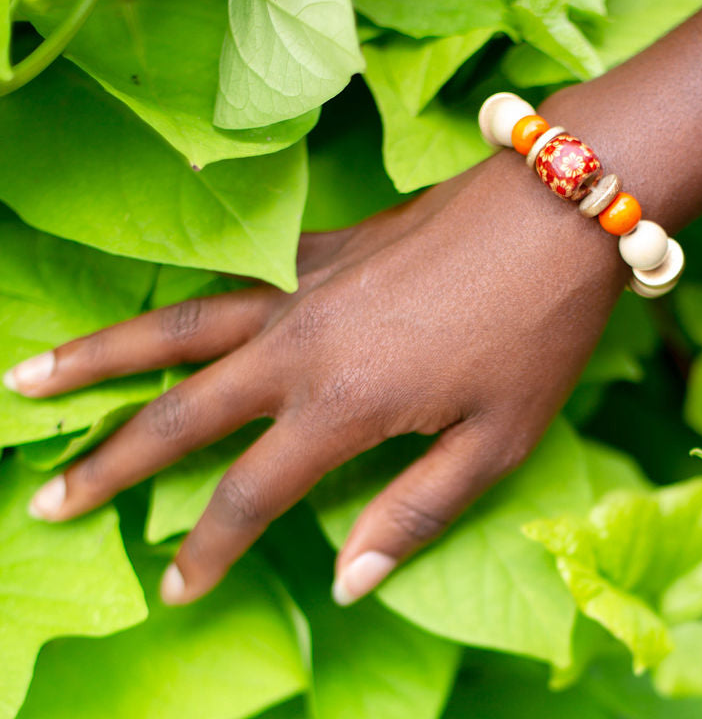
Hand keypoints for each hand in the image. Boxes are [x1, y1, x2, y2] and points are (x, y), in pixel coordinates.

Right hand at [5, 144, 626, 605]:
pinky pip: (233, 277)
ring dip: (102, 355)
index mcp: (344, 403)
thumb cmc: (541, 331)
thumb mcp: (500, 439)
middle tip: (42, 500)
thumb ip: (416, 510)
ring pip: (179, 323)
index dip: (206, 548)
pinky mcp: (327, 244)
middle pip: (180, 408)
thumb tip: (348, 580)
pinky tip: (162, 311)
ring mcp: (307, 284)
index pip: (247, 494)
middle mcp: (302, 342)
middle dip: (106, 459)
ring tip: (32, 376)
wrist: (559, 206)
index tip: (175, 585)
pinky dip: (182, 299)